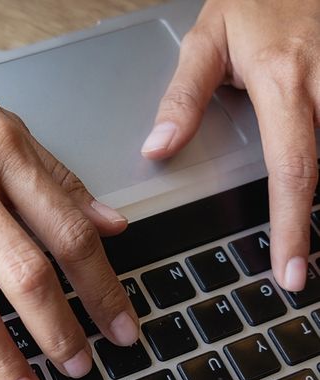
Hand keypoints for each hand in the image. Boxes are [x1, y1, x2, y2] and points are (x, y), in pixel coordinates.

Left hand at [142, 0, 319, 290]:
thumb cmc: (253, 0)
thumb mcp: (205, 40)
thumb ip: (183, 98)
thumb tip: (158, 149)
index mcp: (284, 83)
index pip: (293, 170)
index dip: (292, 226)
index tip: (290, 271)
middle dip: (317, 228)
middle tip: (302, 271)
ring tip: (308, 240)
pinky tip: (314, 188)